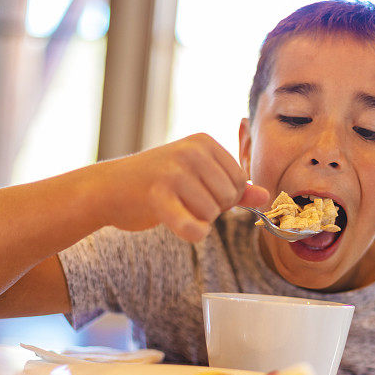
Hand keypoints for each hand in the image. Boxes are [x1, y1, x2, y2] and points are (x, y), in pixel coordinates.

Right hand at [92, 133, 268, 240]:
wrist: (108, 188)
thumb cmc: (157, 183)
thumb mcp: (198, 177)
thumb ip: (234, 187)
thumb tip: (266, 196)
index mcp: (204, 142)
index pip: (239, 181)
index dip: (223, 197)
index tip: (196, 191)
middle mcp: (190, 151)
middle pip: (228, 198)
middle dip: (210, 209)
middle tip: (182, 201)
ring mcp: (173, 171)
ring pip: (211, 214)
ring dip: (195, 219)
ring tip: (173, 206)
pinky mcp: (157, 195)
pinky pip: (192, 227)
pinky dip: (191, 233)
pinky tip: (182, 227)